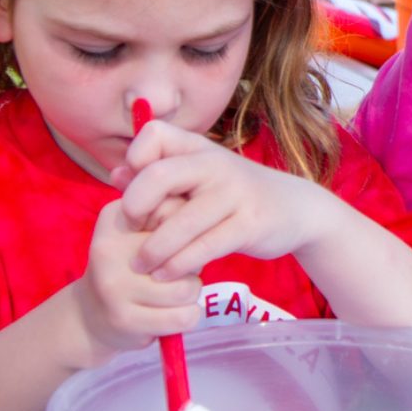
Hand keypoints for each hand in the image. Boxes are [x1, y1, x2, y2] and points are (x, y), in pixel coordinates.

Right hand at [72, 192, 203, 362]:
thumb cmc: (130, 269)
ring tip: (173, 294)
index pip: (174, 213)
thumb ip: (172, 220)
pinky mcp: (124, 318)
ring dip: (191, 295)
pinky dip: (189, 317)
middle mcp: (108, 249)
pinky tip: (174, 314)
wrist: (90, 315)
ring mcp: (114, 286)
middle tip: (174, 274)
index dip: (187, 233)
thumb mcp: (140, 235)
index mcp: (115, 219)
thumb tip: (204, 227)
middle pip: (185, 254)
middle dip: (191, 267)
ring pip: (188, 288)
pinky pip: (183, 317)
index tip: (174, 245)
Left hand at [114, 121, 338, 278]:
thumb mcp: (200, 177)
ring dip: (153, 249)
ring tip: (140, 266)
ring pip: (180, 222)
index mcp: (199, 148)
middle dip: (135, 206)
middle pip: (159, 176)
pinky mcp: (249, 224)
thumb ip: (158, 175)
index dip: (134, 158)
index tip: (130, 187)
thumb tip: (115, 174)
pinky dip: (179, 265)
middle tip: (128, 229)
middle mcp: (216, 164)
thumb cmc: (234, 195)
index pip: (154, 135)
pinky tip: (166, 275)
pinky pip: (204, 247)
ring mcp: (234, 194)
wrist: (296, 209)